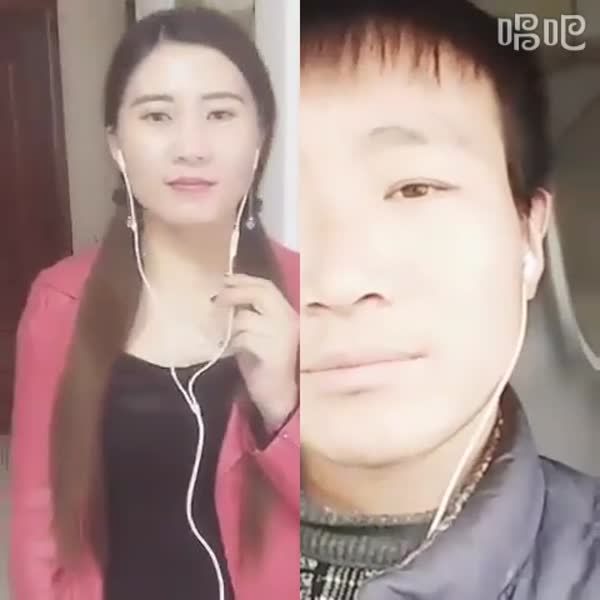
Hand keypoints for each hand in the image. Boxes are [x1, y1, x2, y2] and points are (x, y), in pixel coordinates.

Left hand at [213, 273, 297, 432]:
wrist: (282, 399)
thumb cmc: (268, 367)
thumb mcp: (260, 335)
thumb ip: (249, 316)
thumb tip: (224, 296)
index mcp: (287, 314)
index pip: (266, 286)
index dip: (243, 280)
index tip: (223, 280)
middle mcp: (288, 320)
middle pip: (261, 293)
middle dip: (234, 292)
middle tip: (215, 299)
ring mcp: (282, 336)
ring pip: (247, 318)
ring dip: (227, 323)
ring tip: (218, 332)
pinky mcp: (272, 352)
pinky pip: (243, 338)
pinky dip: (230, 341)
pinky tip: (225, 348)